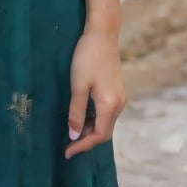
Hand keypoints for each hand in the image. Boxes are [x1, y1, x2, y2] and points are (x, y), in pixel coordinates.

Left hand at [65, 27, 125, 158]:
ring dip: (89, 129)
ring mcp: (119, 97)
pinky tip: (81, 115)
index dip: (82, 146)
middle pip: (104, 132)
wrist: (102, 34)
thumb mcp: (78, 86)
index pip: (98, 136)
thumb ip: (76, 112)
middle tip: (67, 144)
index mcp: (110, 105)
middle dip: (86, 140)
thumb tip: (74, 135)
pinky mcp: (116, 90)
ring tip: (71, 130)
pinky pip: (106, 113)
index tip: (66, 153)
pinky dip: (94, 119)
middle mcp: (119, 105)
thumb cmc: (87, 57)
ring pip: (105, 122)